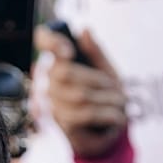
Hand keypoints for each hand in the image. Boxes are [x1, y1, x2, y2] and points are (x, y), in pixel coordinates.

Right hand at [32, 25, 127, 158]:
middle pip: (65, 73)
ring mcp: (54, 104)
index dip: (51, 42)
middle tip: (115, 88)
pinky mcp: (63, 123)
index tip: (69, 52)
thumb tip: (84, 30)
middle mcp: (50, 83)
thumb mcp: (107, 71)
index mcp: (59, 63)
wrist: (109, 132)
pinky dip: (108, 114)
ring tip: (120, 104)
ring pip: (80, 95)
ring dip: (109, 99)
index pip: (42, 41)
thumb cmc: (106, 98)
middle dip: (98, 80)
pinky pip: (87, 113)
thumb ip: (96, 53)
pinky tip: (117, 116)